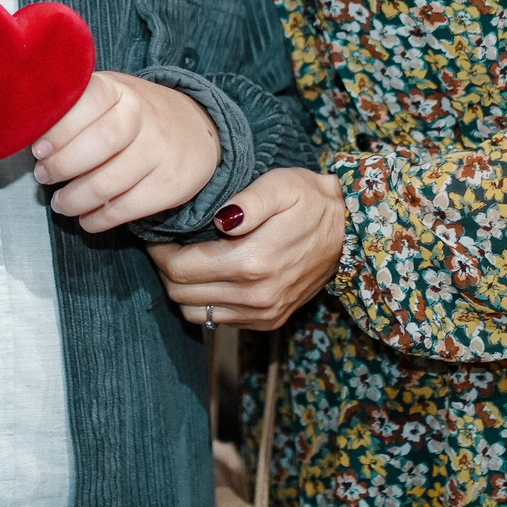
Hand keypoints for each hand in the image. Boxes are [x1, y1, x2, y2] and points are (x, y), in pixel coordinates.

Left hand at [31, 72, 220, 232]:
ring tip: (61, 202)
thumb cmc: (136, 115)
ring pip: (107, 184)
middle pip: (99, 145)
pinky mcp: (169, 186)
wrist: (197, 131)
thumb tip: (27, 131)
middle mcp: (143, 117)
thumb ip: (75, 107)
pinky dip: (97, 219)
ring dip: (74, 200)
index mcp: (120, 90)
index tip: (38, 149)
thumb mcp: (111, 95)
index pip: (87, 103)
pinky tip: (86, 217)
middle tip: (44, 176)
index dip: (58, 129)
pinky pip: (124, 209)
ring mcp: (159, 152)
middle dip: (62, 167)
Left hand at [145, 167, 345, 329]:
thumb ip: (248, 202)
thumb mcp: (280, 186)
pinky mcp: (269, 320)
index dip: (160, 251)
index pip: (180, 269)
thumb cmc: (310, 200)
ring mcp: (263, 313)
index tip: (158, 233)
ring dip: (182, 289)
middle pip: (181, 294)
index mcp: (251, 263)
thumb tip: (220, 221)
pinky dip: (204, 302)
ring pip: (195, 313)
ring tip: (185, 259)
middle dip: (166, 269)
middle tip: (167, 244)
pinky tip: (208, 276)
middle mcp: (255, 296)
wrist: (348, 230)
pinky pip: (218, 321)